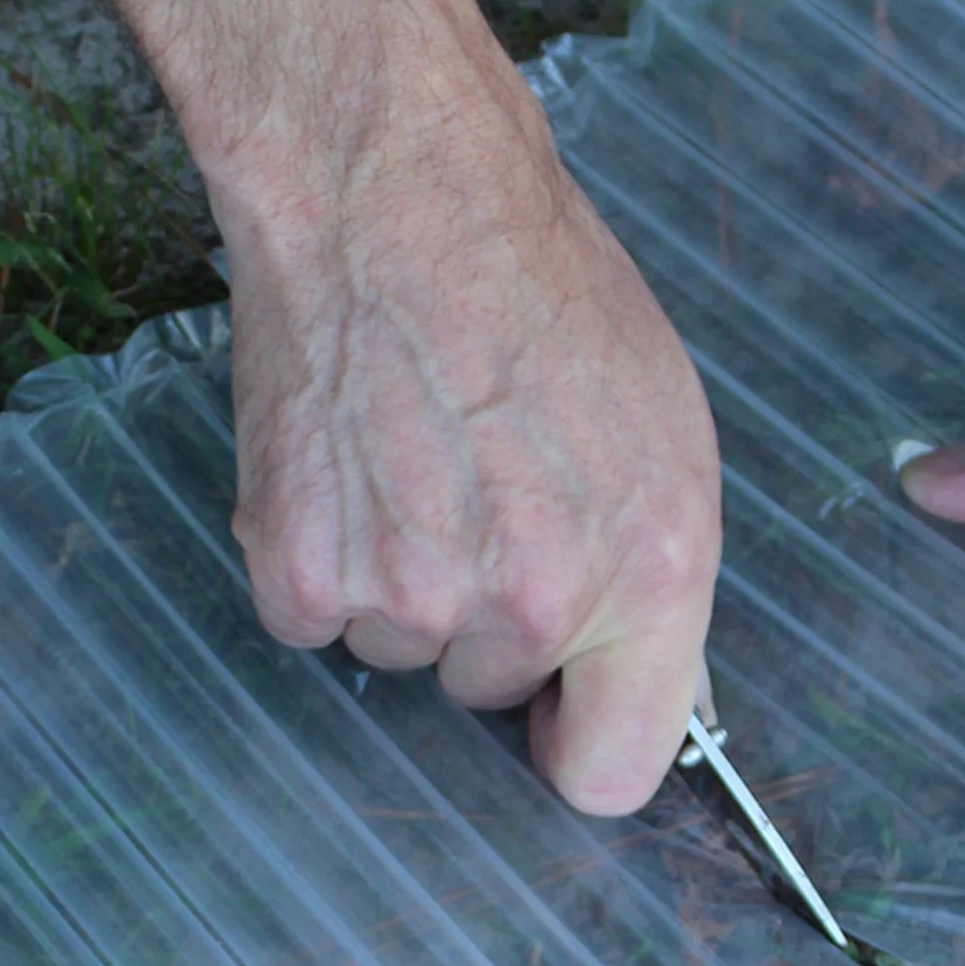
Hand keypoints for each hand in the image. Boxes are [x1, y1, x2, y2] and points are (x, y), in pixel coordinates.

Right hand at [99, 0, 719, 813]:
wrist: (393, 188)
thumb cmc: (540, 287)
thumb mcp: (663, 429)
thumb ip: (651, 574)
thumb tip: (626, 676)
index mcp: (651, 576)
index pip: (612, 778)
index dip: (577, 740)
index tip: (556, 705)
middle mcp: (533, 606)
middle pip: (491, 695)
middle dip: (483, 617)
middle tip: (474, 489)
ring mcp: (408, 600)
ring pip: (400, 651)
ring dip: (398, 579)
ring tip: (408, 453)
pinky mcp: (301, 575)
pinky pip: (313, 618)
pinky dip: (317, 557)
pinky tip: (343, 460)